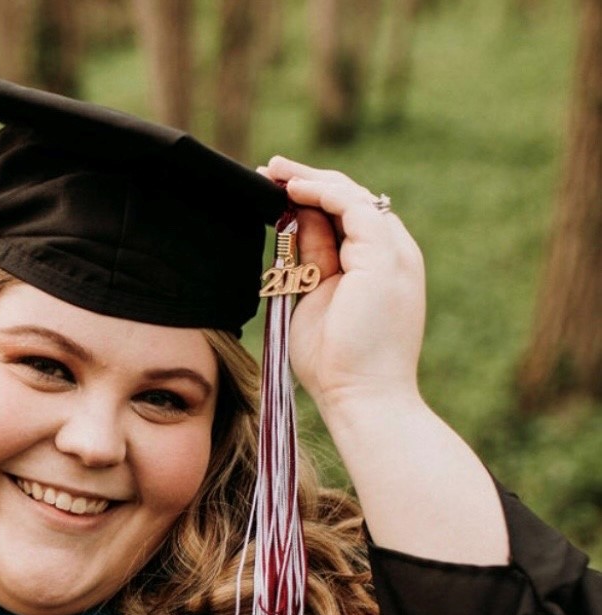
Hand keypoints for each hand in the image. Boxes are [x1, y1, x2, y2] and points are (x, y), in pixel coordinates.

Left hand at [259, 157, 426, 415]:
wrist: (361, 396)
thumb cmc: (335, 363)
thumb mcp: (314, 298)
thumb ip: (312, 259)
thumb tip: (294, 224)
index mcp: (378, 267)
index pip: (346, 218)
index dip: (310, 200)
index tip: (273, 191)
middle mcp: (392, 255)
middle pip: (350, 201)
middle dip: (307, 181)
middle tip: (269, 170)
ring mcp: (393, 254)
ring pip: (353, 196)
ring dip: (310, 179)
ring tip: (273, 171)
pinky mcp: (384, 256)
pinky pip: (353, 206)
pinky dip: (321, 192)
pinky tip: (291, 189)